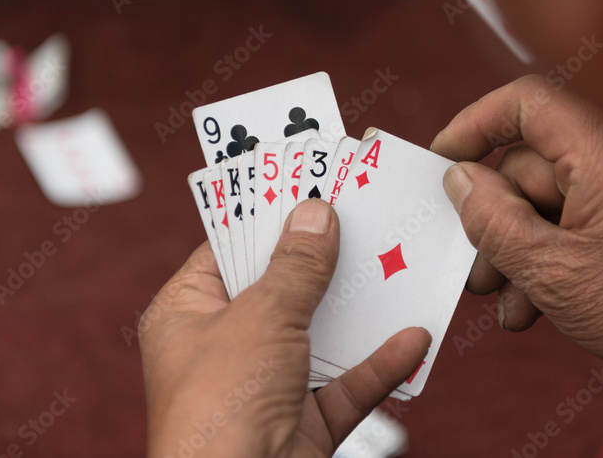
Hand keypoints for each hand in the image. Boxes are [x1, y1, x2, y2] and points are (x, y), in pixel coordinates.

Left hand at [141, 199, 430, 457]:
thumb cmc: (221, 409)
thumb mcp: (260, 319)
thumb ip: (295, 267)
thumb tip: (316, 213)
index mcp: (189, 314)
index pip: (230, 247)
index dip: (270, 213)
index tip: (312, 180)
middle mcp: (226, 346)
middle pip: (283, 287)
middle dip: (327, 256)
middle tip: (366, 211)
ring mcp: (266, 386)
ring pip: (322, 334)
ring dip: (360, 309)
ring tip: (400, 263)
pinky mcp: (304, 423)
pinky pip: (348, 384)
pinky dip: (380, 364)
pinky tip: (413, 338)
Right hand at [432, 75, 602, 374]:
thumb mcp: (550, 270)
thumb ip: (494, 220)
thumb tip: (459, 181)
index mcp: (600, 155)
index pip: (526, 103)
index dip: (476, 123)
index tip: (442, 162)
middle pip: (526, 166)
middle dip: (490, 219)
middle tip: (470, 267)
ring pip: (544, 205)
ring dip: (513, 251)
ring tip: (501, 301)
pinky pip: (570, 228)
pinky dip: (544, 263)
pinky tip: (531, 310)